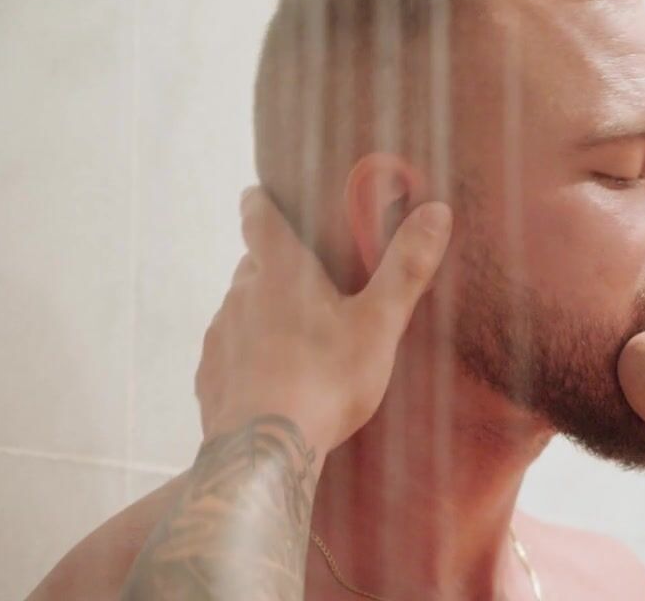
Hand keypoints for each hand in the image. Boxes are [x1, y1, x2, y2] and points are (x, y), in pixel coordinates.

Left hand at [195, 187, 451, 454]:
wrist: (266, 450)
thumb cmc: (328, 380)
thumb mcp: (380, 323)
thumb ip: (406, 267)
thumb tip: (436, 211)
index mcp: (281, 272)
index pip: (258, 219)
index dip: (260, 203)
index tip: (259, 194)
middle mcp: (241, 294)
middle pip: (253, 266)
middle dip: (277, 269)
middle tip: (311, 285)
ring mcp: (220, 336)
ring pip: (240, 309)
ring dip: (262, 314)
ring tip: (297, 342)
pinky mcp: (208, 376)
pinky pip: (228, 353)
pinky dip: (247, 356)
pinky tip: (272, 380)